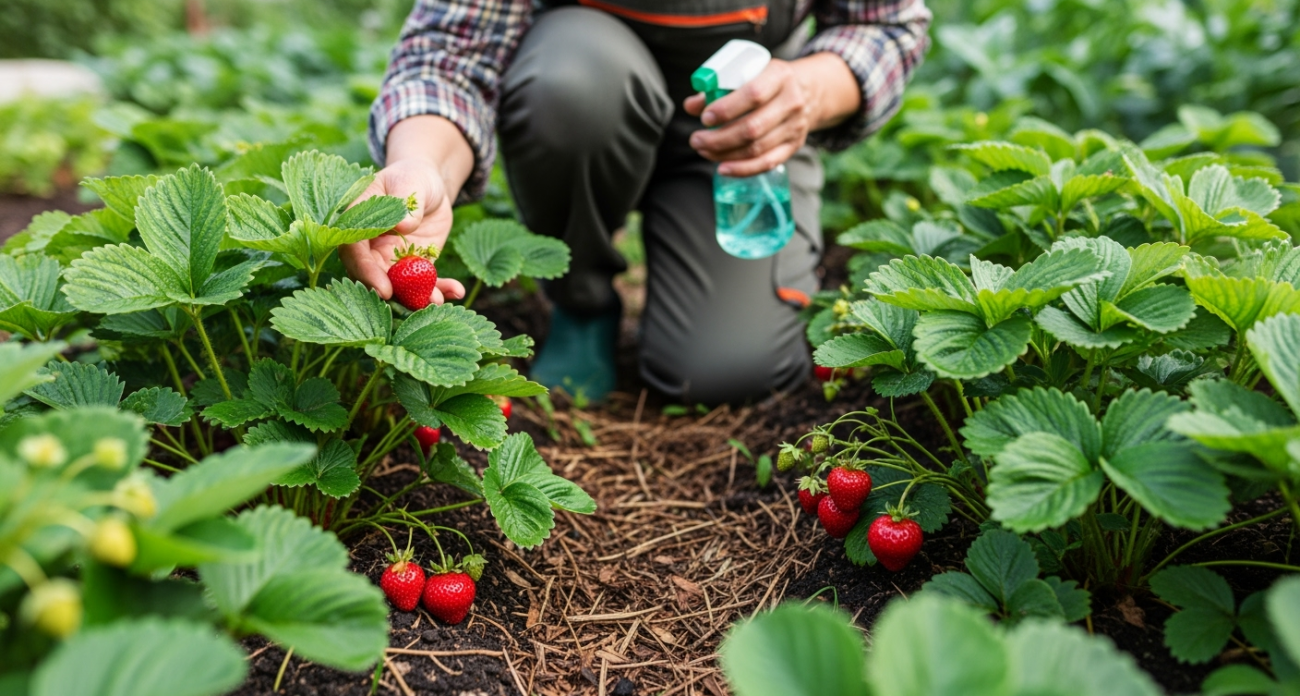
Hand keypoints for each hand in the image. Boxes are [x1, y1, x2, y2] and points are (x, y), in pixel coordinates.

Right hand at [339, 159, 465, 304]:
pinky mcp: (416, 266)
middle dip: (395, 293)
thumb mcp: (410, 182)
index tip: (383, 288)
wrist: (430, 185)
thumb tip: (403, 225)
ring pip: (401, 285)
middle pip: (375, 275)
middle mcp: (372, 247)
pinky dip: (440, 288)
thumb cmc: (412, 177)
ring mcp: (393, 260)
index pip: (354, 251)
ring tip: (437, 301)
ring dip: (418, 296)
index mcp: (359, 223)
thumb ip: (405, 202)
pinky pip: (425, 282)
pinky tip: (456, 291)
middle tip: (415, 303)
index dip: (366, 272)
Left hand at [685, 54, 858, 176]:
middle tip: (696, 139)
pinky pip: (767, 163)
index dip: (726, 109)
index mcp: (779, 75)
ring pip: (757, 148)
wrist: (808, 90)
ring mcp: (795, 126)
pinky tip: (722, 168)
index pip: (753, 95)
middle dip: (719, 138)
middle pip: (753, 127)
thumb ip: (718, 87)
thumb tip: (691, 106)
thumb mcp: (748, 73)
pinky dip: (743, 169)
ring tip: (703, 150)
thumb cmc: (768, 80)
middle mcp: (791, 101)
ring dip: (725, 154)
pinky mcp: (794, 145)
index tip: (705, 118)